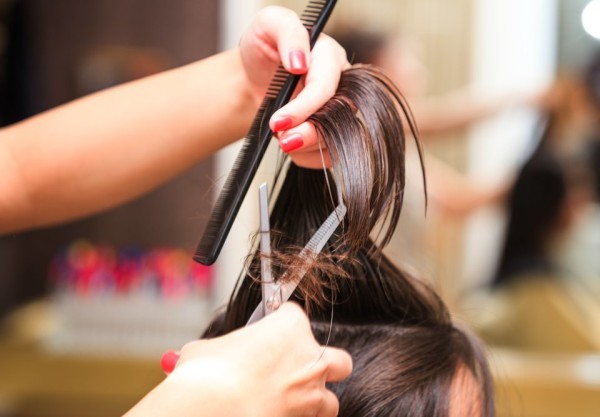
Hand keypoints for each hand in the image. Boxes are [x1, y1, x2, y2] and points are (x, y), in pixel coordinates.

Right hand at [126, 303, 351, 416]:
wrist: (212, 409)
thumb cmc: (209, 373)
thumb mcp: (207, 347)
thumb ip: (221, 347)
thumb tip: (213, 355)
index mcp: (290, 327)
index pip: (294, 315)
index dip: (280, 325)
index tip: (268, 333)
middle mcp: (309, 357)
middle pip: (336, 359)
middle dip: (320, 364)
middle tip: (297, 368)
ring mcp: (311, 393)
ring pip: (330, 398)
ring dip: (314, 399)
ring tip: (291, 401)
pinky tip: (282, 415)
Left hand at [239, 6, 349, 167]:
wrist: (253, 79)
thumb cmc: (262, 50)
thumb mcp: (267, 26)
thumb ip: (287, 32)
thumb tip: (301, 61)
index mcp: (330, 56)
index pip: (326, 86)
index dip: (304, 107)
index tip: (278, 121)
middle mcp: (341, 83)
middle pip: (338, 116)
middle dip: (308, 133)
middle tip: (281, 139)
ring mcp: (340, 110)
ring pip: (336, 138)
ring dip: (306, 147)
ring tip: (282, 140)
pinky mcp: (334, 131)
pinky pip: (330, 154)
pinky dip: (308, 157)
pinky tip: (291, 147)